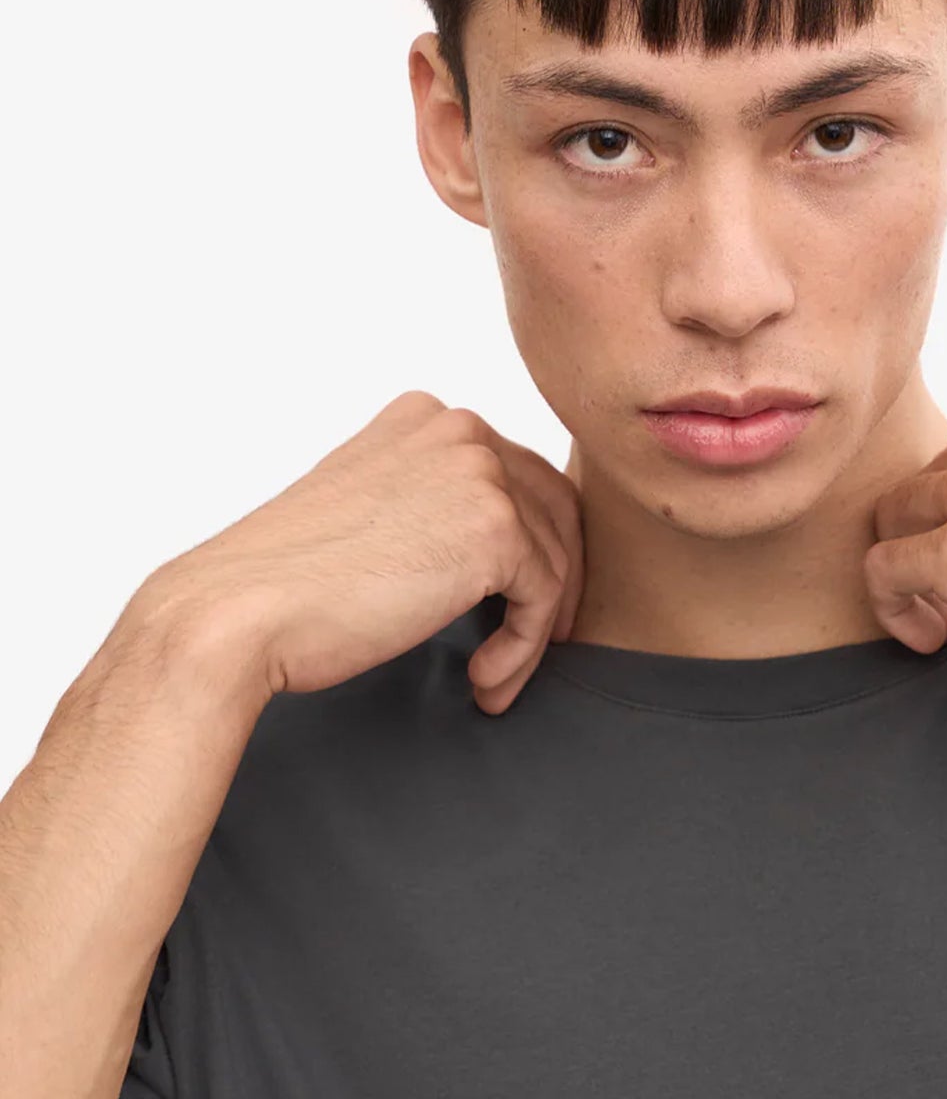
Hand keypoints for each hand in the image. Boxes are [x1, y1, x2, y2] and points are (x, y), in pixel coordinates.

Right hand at [136, 390, 584, 713]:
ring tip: (491, 678)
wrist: (240, 611)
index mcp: (425, 417)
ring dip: (530, 631)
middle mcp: (459, 428)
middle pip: (552, 511)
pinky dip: (521, 651)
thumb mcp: (369, 512)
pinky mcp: (495, 530)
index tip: (517, 603)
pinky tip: (483, 681)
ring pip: (554, 561)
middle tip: (531, 643)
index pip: (516, 476)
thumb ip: (428, 504)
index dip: (529, 546)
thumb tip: (493, 546)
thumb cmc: (287, 581)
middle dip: (550, 585)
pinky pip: (542, 599)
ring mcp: (480, 473)